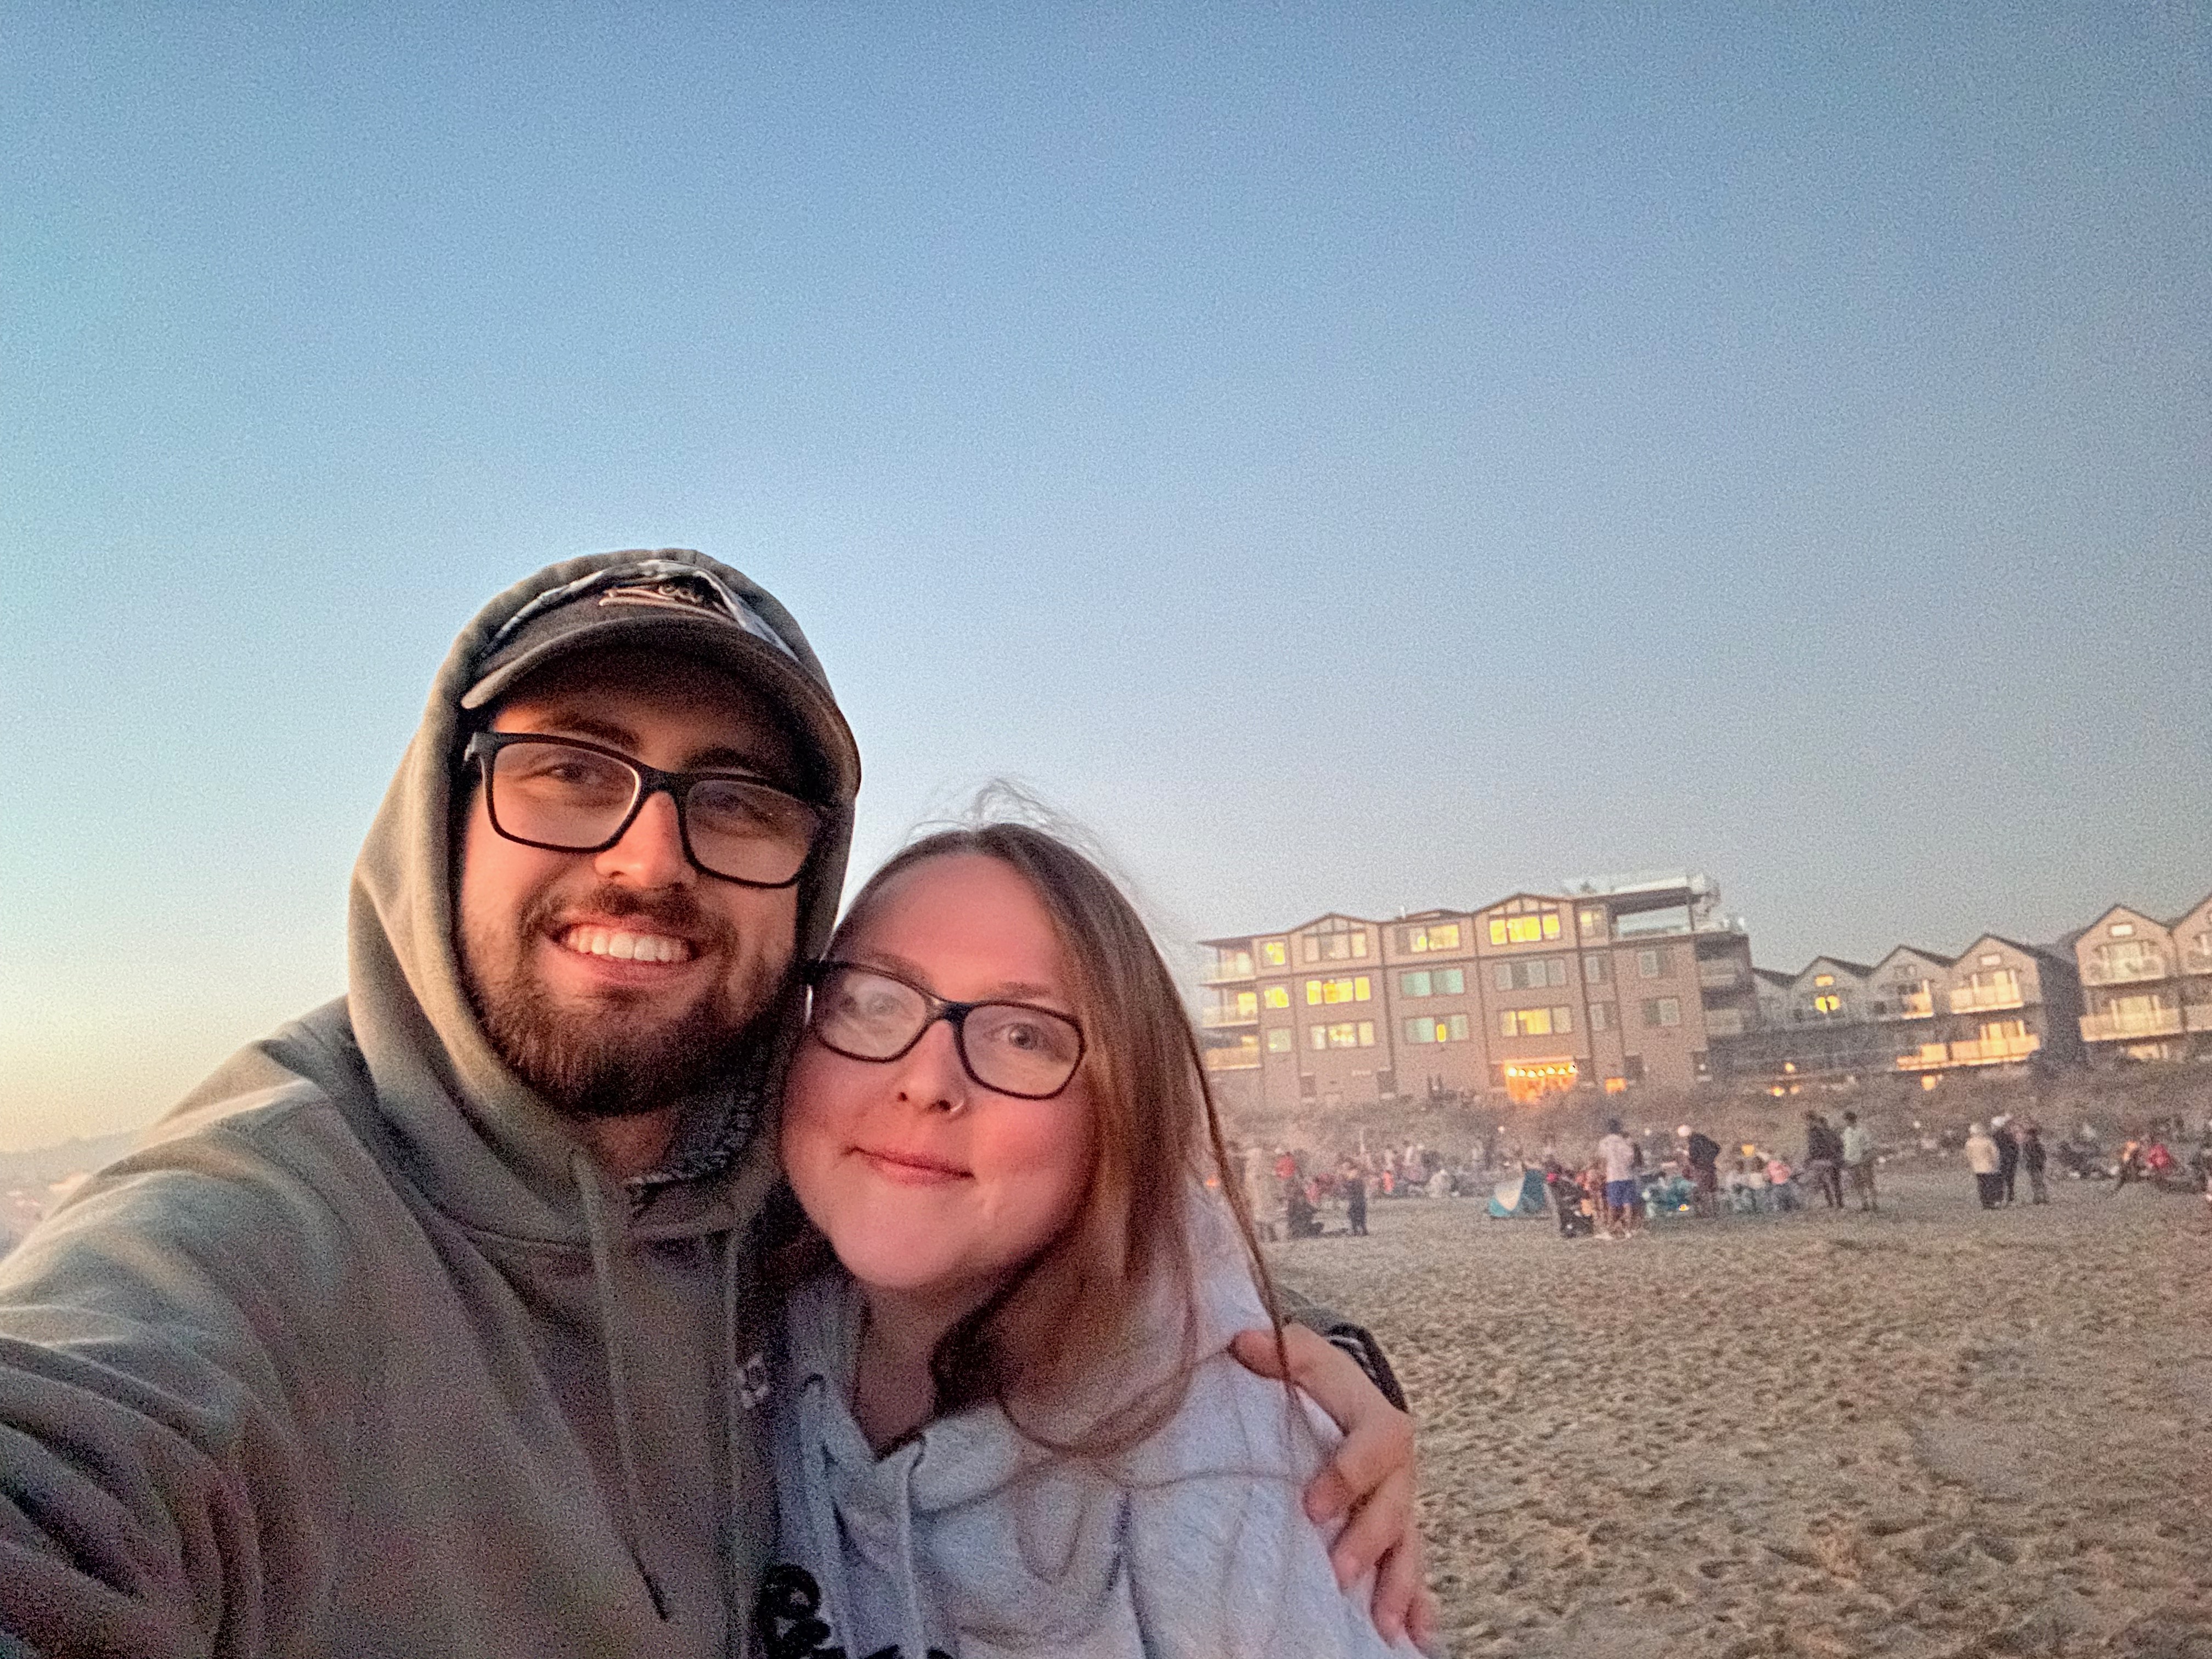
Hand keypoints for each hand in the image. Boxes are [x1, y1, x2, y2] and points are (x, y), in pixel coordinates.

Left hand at [1230, 1324, 1438, 1649]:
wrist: (1346, 1400)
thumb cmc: (1320, 1383)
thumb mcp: (1304, 1356)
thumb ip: (1281, 1351)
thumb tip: (1242, 1341)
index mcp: (1380, 1422)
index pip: (1376, 1446)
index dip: (1348, 1475)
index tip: (1312, 1507)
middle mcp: (1397, 1471)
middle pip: (1394, 1507)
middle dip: (1368, 1543)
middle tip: (1338, 1574)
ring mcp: (1399, 1506)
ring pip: (1408, 1548)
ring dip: (1399, 1586)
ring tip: (1385, 1624)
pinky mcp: (1395, 1535)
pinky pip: (1412, 1570)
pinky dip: (1419, 1604)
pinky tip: (1417, 1638)